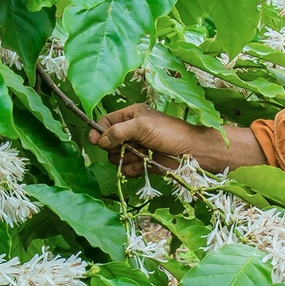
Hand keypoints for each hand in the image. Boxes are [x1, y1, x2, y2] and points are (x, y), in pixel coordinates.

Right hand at [87, 104, 265, 175]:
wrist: (191, 152)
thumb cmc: (169, 133)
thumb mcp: (142, 126)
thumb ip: (118, 130)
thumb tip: (100, 140)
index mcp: (131, 116)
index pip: (106, 122)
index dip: (98, 131)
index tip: (94, 141)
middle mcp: (131, 131)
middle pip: (108, 142)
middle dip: (115, 148)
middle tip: (129, 147)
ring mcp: (136, 148)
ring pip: (116, 158)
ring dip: (126, 159)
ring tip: (141, 156)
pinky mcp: (141, 163)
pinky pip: (126, 169)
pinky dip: (132, 169)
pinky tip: (142, 166)